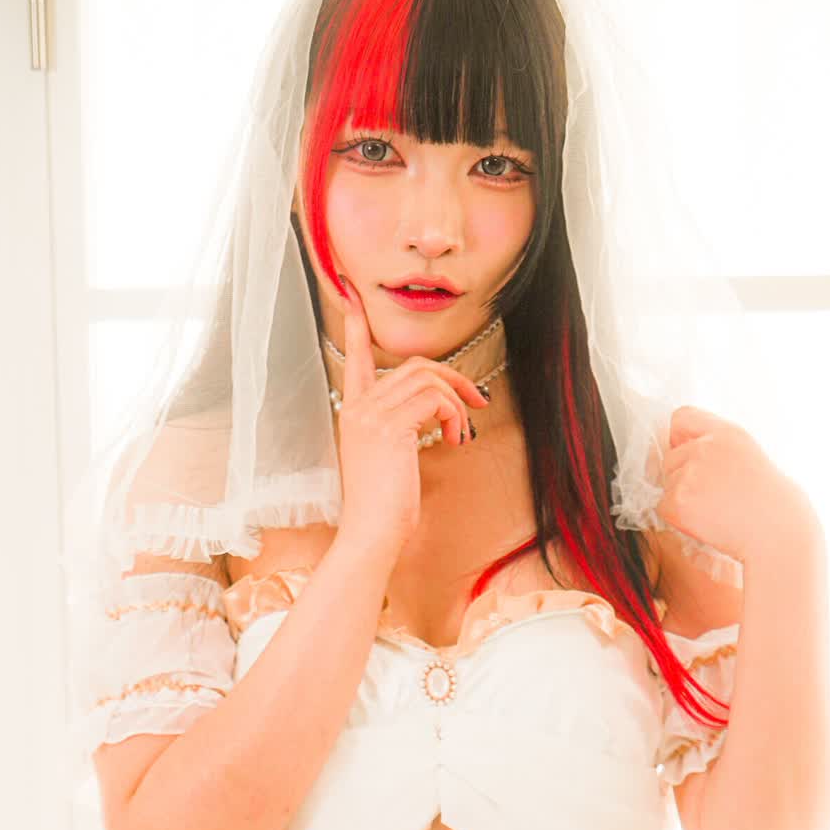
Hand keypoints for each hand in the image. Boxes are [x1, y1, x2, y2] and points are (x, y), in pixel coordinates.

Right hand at [333, 278, 489, 557]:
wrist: (371, 534)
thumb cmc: (383, 507)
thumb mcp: (388, 460)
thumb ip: (400, 428)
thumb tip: (432, 413)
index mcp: (353, 413)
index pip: (354, 357)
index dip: (356, 326)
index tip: (352, 295)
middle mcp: (358, 408)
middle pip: (413, 365)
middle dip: (453, 378)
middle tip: (476, 402)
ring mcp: (371, 416)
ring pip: (427, 378)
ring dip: (457, 400)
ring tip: (463, 430)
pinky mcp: (390, 428)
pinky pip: (434, 399)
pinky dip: (453, 415)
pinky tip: (454, 440)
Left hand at [655, 405, 813, 562]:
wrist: (776, 532)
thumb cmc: (766, 500)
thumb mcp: (746, 455)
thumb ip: (713, 444)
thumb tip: (674, 444)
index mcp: (725, 432)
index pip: (681, 417)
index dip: (680, 438)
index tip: (691, 456)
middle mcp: (704, 447)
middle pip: (669, 456)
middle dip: (682, 475)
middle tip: (713, 495)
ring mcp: (689, 473)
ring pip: (666, 482)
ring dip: (681, 497)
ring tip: (714, 509)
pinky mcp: (678, 500)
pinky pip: (663, 506)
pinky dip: (678, 517)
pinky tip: (705, 521)